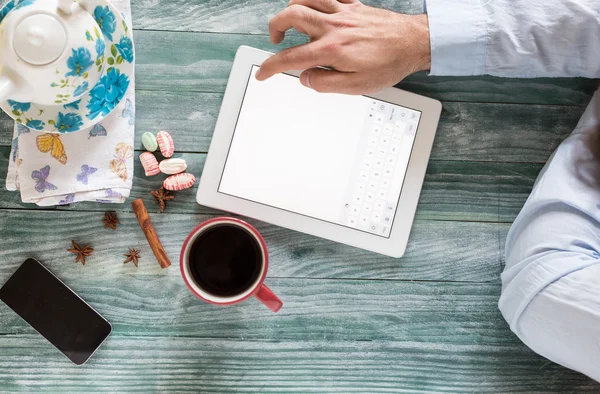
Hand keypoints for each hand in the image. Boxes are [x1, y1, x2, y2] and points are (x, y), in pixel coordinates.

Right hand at [255, 0, 430, 94]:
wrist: (413, 43)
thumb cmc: (389, 64)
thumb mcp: (355, 87)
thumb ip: (325, 83)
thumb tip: (306, 78)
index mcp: (331, 50)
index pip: (290, 57)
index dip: (271, 66)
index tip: (262, 72)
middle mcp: (333, 27)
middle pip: (291, 16)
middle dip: (275, 27)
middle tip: (275, 41)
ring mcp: (342, 13)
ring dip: (291, 10)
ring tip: (291, 24)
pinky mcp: (353, 6)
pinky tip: (315, 9)